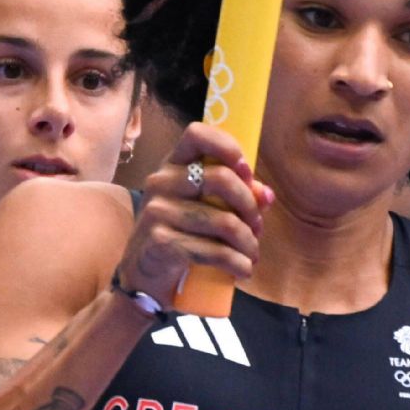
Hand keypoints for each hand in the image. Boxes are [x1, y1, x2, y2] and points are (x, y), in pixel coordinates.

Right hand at [117, 122, 268, 307]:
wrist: (142, 275)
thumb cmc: (180, 235)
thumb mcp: (202, 209)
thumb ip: (233, 196)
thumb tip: (266, 195)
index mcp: (171, 166)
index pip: (197, 134)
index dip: (228, 147)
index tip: (246, 171)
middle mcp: (160, 183)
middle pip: (221, 179)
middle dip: (249, 206)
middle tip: (257, 227)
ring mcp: (157, 212)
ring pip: (224, 221)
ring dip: (248, 242)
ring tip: (252, 254)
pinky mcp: (162, 242)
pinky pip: (214, 251)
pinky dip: (237, 263)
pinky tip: (243, 269)